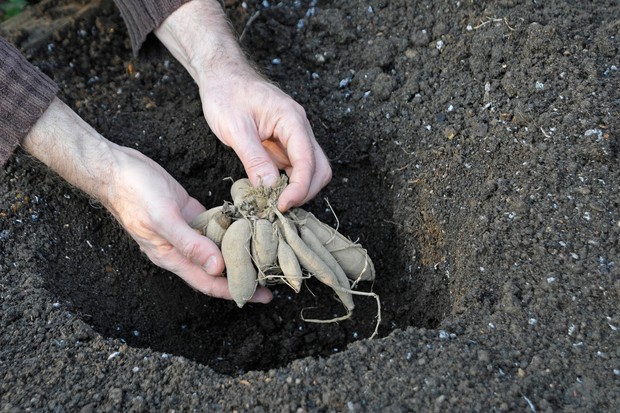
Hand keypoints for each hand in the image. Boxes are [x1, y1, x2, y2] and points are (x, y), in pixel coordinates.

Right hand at [22, 98, 272, 302]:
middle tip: (273, 278)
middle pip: (217, 270)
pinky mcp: (190, 214)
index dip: (236, 291)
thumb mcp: (163, 218)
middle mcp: (181, 250)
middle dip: (244, 276)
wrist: (116, 169)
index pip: (209, 283)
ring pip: (217, 249)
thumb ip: (189, 244)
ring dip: (240, 253)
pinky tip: (251, 228)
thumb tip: (217, 267)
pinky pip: (214, 227)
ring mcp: (186, 231)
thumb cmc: (135, 194)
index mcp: (172, 257)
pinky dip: (232, 230)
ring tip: (267, 256)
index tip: (262, 296)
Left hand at [155, 0, 331, 210]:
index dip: (299, 188)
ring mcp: (293, 136)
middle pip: (319, 168)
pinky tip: (270, 191)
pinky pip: (294, 167)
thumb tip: (269, 188)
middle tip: (279, 208)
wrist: (221, 74)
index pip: (308, 161)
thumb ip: (254, 159)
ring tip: (274, 202)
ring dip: (298, 189)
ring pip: (310, 170)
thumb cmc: (225, 93)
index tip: (282, 206)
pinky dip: (287, 183)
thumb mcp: (235, 129)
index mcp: (292, 120)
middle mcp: (299, 128)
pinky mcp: (283, 143)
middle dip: (304, 192)